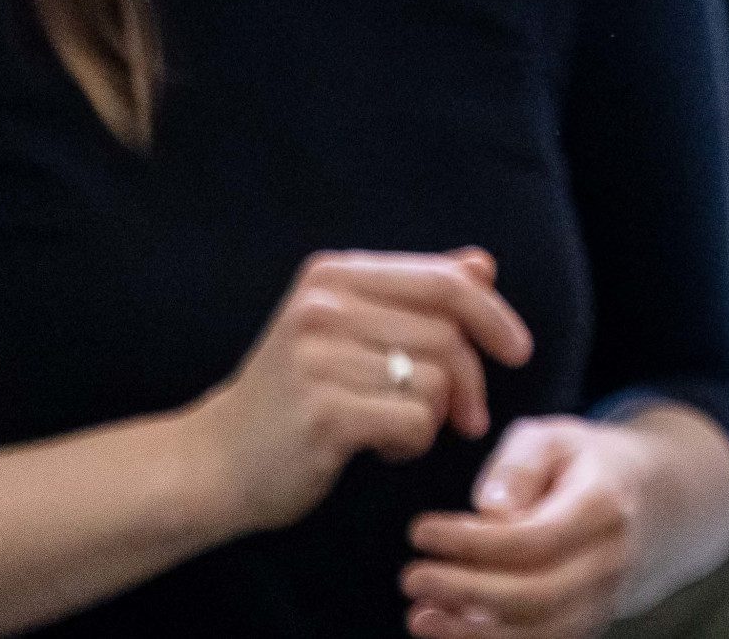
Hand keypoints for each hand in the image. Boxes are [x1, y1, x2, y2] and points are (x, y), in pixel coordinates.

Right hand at [185, 251, 534, 535]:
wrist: (211, 463)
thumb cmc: (294, 396)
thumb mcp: (347, 331)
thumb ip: (414, 295)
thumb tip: (483, 265)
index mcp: (333, 275)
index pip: (446, 281)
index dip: (494, 315)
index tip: (517, 351)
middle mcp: (322, 307)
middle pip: (448, 335)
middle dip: (471, 381)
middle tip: (467, 417)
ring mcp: (316, 359)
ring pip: (435, 381)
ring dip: (434, 418)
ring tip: (399, 430)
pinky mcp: (321, 413)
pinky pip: (413, 422)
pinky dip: (413, 444)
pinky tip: (382, 450)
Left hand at [403, 418, 642, 638]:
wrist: (646, 501)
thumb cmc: (584, 463)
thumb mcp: (554, 438)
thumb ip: (519, 465)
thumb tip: (489, 510)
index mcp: (604, 508)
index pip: (535, 538)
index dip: (472, 543)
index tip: (420, 530)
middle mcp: (610, 562)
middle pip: (536, 595)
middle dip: (466, 592)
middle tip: (411, 578)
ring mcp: (602, 600)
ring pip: (538, 634)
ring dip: (471, 635)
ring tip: (419, 617)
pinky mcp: (586, 624)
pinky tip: (448, 630)